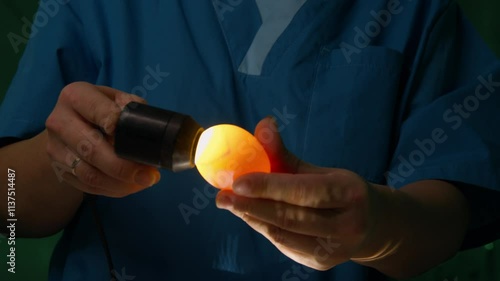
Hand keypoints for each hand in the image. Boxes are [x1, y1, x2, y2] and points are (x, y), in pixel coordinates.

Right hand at [45, 82, 160, 197]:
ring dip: (120, 184)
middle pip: (91, 150)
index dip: (118, 126)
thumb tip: (148, 128)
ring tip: (144, 182)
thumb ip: (131, 107)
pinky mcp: (58, 169)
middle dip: (124, 167)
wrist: (68, 123)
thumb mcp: (115, 99)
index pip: (99, 112)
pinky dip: (112, 189)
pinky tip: (130, 186)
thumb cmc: (101, 108)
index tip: (136, 140)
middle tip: (149, 176)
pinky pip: (87, 186)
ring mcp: (55, 148)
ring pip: (89, 174)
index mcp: (76, 96)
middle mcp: (59, 121)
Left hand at [216, 117, 392, 269]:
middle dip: (251, 206)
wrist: (373, 226)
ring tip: (231, 204)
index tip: (237, 181)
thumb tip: (262, 124)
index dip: (268, 186)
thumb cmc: (340, 191)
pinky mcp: (322, 264)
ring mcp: (335, 249)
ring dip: (253, 218)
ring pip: (284, 235)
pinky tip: (250, 215)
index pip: (304, 190)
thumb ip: (286, 153)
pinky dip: (264, 229)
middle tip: (222, 197)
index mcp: (349, 193)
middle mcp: (347, 225)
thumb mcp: (318, 170)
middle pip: (290, 217)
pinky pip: (285, 246)